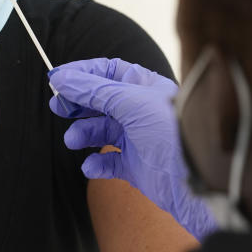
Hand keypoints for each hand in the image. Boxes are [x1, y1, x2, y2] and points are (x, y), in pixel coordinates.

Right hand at [48, 58, 215, 238]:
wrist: (195, 180)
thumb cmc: (171, 132)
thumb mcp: (130, 102)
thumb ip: (94, 90)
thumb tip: (62, 77)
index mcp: (144, 86)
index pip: (107, 71)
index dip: (81, 73)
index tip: (57, 79)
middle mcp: (139, 109)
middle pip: (99, 100)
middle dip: (77, 103)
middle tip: (57, 107)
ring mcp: (137, 138)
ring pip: (100, 131)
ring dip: (83, 133)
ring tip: (72, 140)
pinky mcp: (135, 165)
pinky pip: (107, 162)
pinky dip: (95, 164)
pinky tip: (91, 165)